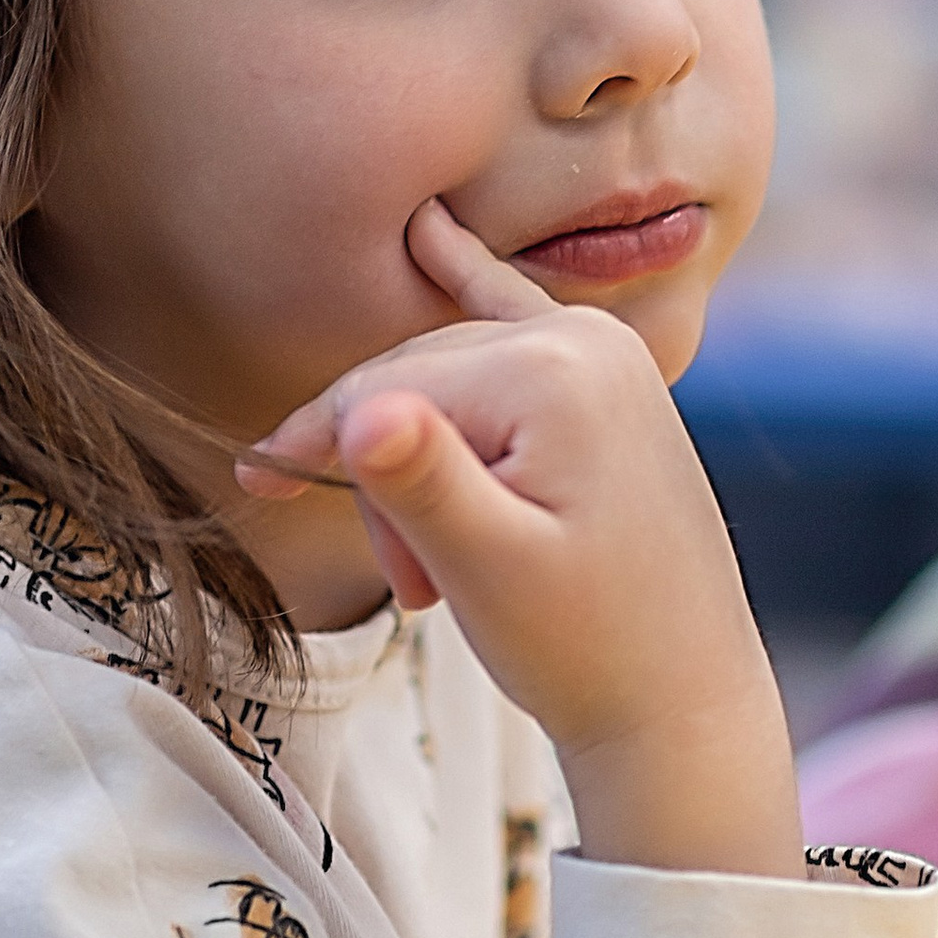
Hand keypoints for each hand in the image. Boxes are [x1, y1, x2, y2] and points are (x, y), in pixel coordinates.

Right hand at [238, 201, 802, 877]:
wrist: (682, 705)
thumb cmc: (585, 648)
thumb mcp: (489, 572)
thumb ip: (423, 483)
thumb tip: (362, 414)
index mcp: (554, 374)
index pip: (386, 392)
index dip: (315, 446)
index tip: (255, 487)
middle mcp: (588, 340)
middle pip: (416, 382)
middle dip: (384, 482)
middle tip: (410, 588)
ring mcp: (607, 357)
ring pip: (450, 381)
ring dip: (420, 467)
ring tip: (440, 572)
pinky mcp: (611, 385)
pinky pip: (515, 319)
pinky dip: (468, 282)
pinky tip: (428, 232)